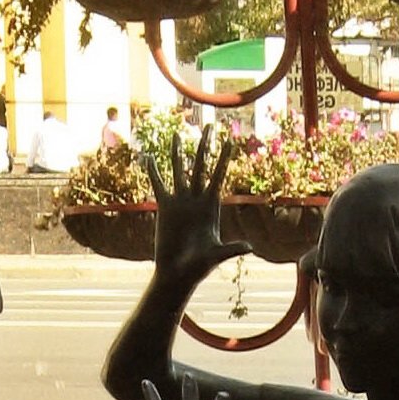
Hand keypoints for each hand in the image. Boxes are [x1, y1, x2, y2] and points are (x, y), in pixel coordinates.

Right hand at [147, 128, 243, 280]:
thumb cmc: (200, 266)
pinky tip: (149, 156)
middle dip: (205, 146)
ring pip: (179, 170)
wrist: (178, 273)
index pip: (219, 175)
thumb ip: (232, 248)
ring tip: (177, 133)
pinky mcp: (164, 207)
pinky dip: (154, 170)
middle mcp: (196, 199)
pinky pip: (158, 184)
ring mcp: (180, 201)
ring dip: (178, 152)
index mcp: (211, 205)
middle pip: (201, 165)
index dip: (223, 158)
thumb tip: (249, 247)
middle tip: (209, 126)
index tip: (229, 140)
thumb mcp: (217, 255)